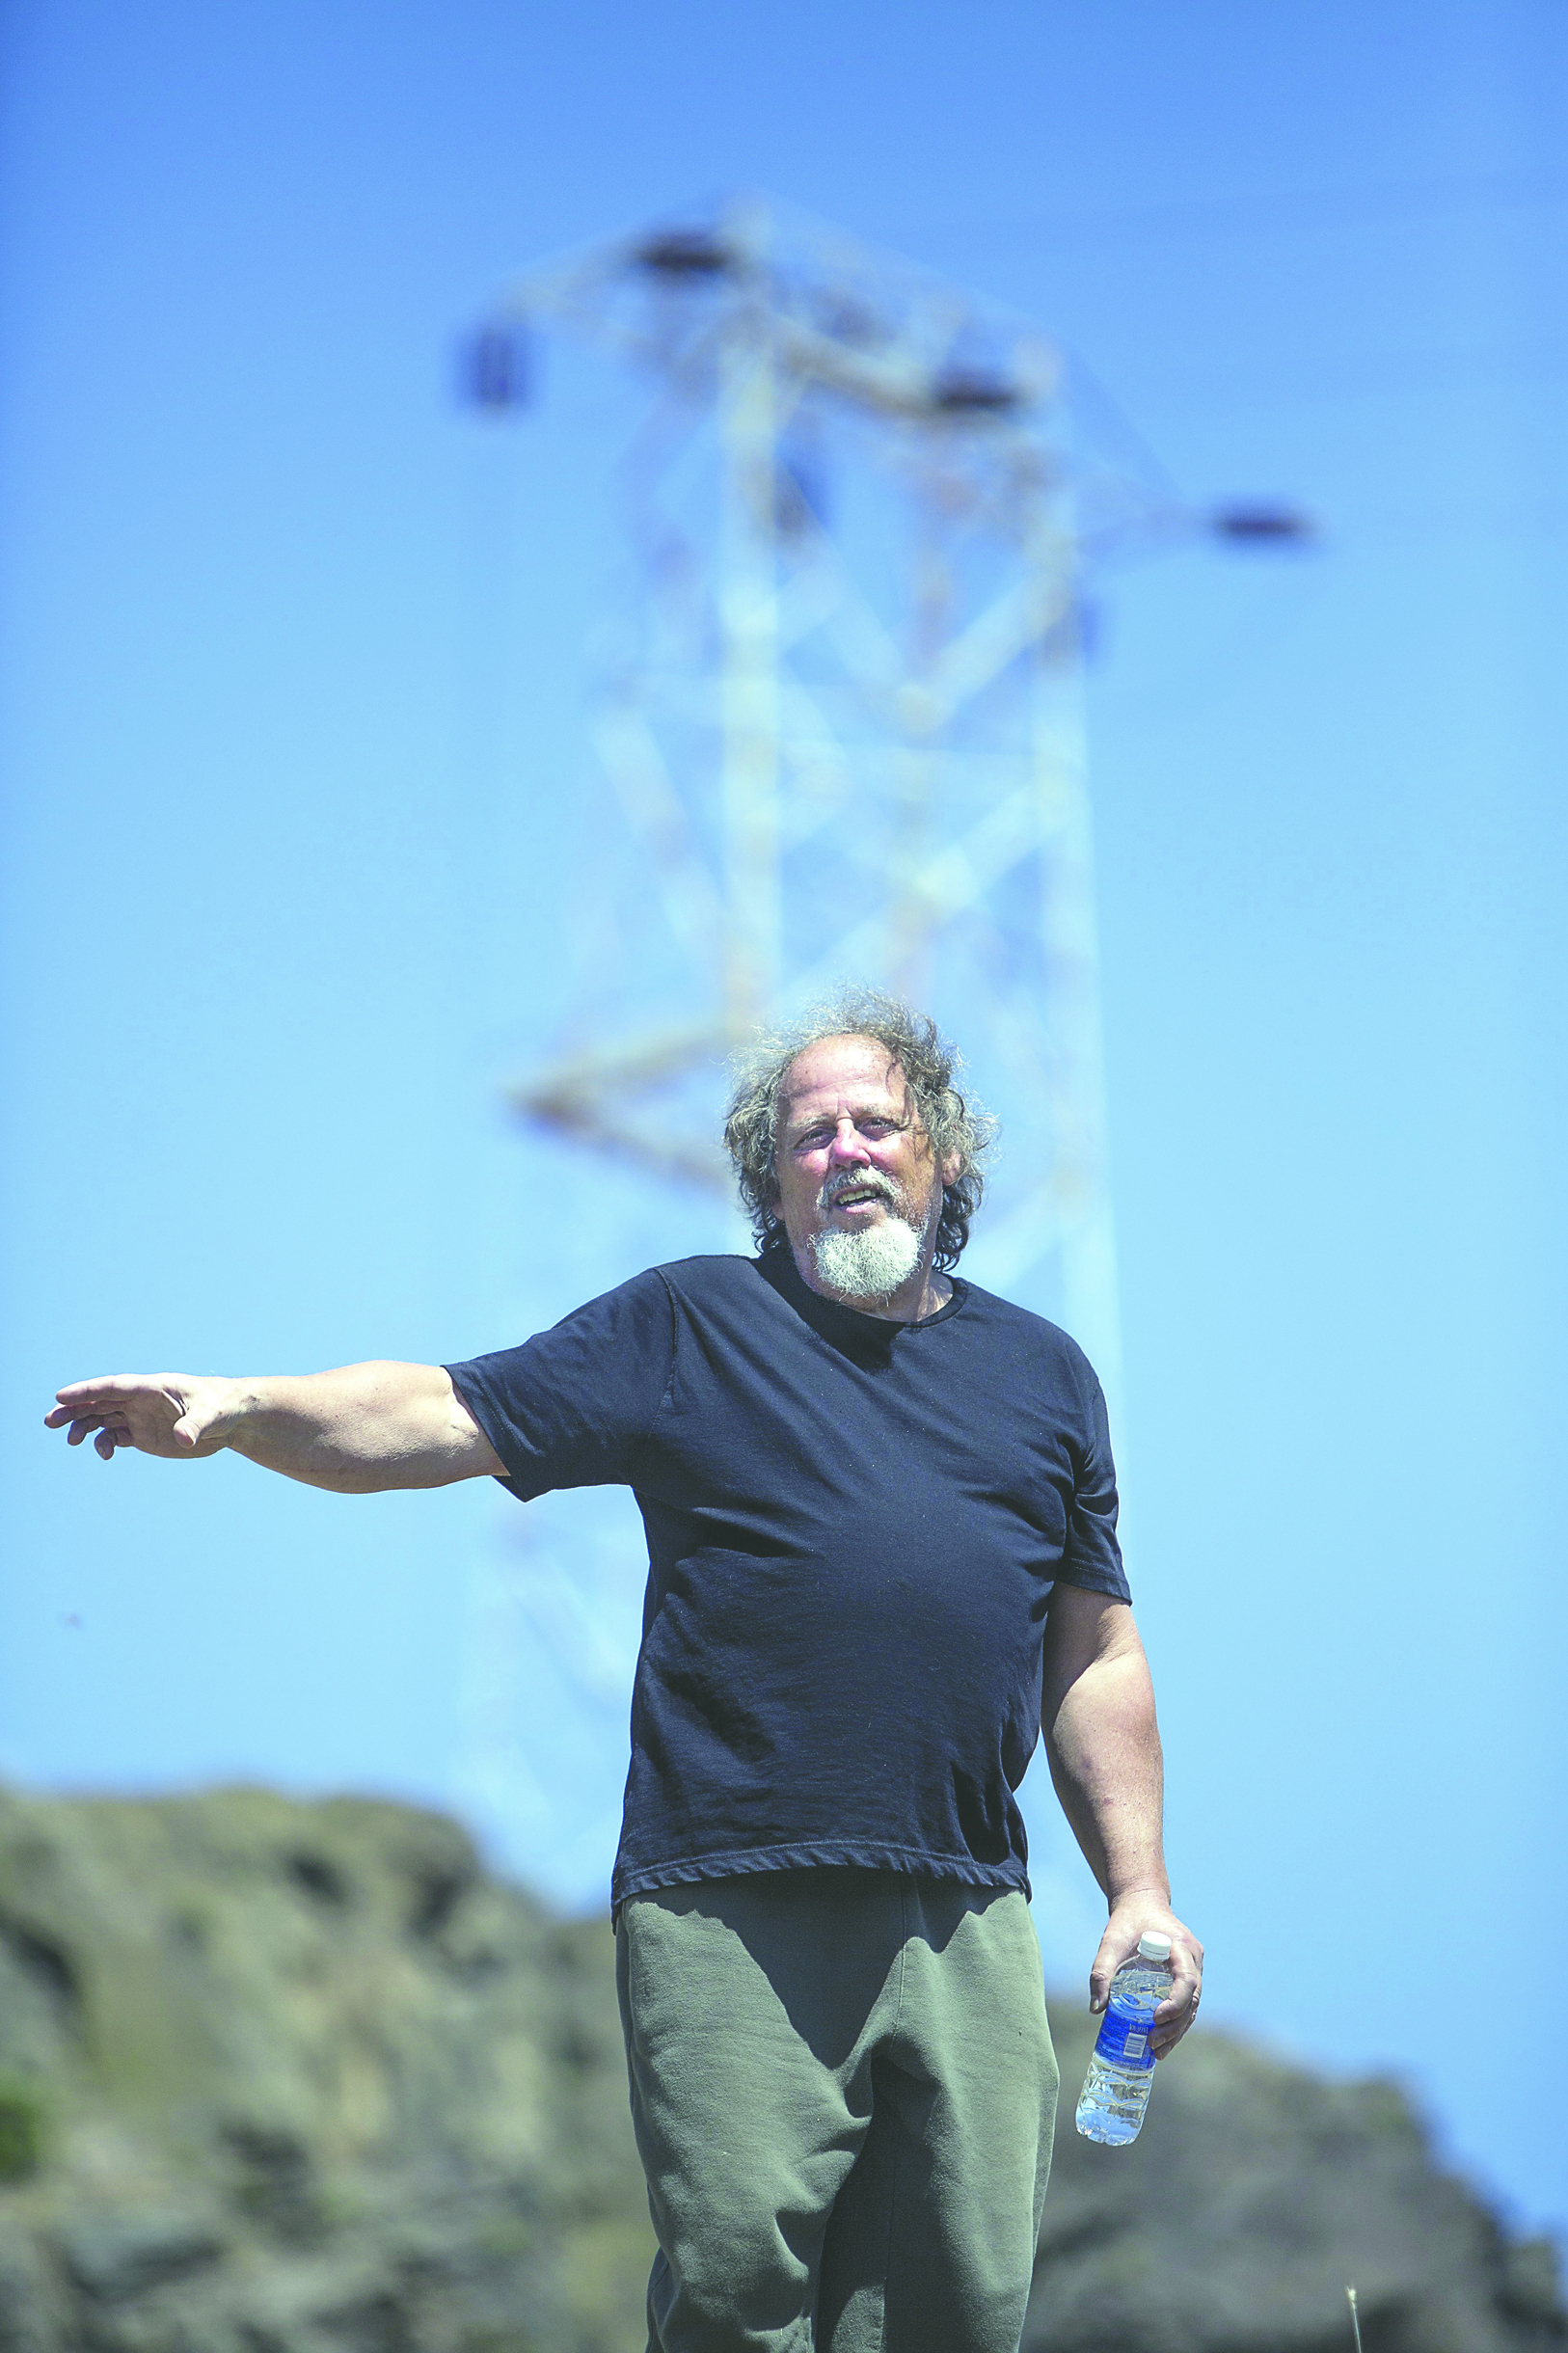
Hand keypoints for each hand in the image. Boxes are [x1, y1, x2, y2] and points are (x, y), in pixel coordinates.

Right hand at [46, 1374, 244, 1461]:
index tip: (61, 1395)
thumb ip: (195, 1426)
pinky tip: (105, 1454)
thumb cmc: (223, 1406)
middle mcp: (141, 1400)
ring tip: (72, 1441)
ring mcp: (139, 1416)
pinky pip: (114, 1437)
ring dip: (83, 1427)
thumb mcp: (212, 1415)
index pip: (113, 1386)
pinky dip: (103, 1444)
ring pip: (102, 1418)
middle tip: (50, 1421)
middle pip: (99, 1401)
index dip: (87, 1390)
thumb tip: (183, 1440)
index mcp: (153, 1387)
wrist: (231, 1419)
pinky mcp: (142, 1434)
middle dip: (74, 1409)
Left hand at [1089, 1891, 1203, 2057]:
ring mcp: (1194, 1968)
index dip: (1176, 2002)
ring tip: (1156, 2052)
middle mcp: (1193, 1959)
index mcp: (1180, 1946)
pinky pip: (1187, 2003)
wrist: (1142, 1903)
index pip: (1187, 1980)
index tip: (1156, 2018)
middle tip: (1153, 2044)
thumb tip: (1095, 2009)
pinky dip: (1176, 2022)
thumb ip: (1101, 1972)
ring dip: (1177, 2031)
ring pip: (1192, 2006)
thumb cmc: (1127, 1921)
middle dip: (1175, 2026)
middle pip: (1193, 2000)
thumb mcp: (1111, 1942)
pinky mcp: (1188, 1976)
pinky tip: (1161, 2041)